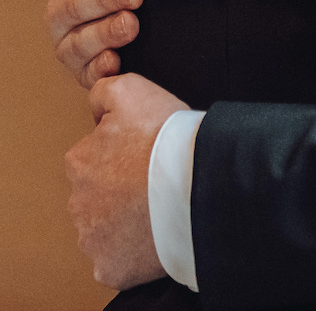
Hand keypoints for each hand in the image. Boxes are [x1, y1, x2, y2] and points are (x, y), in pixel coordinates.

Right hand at [43, 0, 142, 88]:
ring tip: (132, 24)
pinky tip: (117, 61)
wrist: (171, 3)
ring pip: (73, 43)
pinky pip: (86, 75)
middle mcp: (61, 10)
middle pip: (67, 6)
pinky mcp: (88, 72)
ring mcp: (71, 43)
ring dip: (103, 33)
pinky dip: (100, 68)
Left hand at [66, 73, 187, 287]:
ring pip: (106, 228)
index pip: (94, 157)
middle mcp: (78, 203)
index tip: (145, 152)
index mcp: (79, 162)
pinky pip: (118, 259)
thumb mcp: (133, 89)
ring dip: (125, 219)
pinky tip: (155, 232)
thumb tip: (96, 103)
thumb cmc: (165, 138)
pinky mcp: (111, 267)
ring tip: (159, 205)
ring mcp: (93, 239)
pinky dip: (134, 250)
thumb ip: (105, 91)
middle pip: (97, 194)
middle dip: (119, 189)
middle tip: (153, 179)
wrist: (195, 185)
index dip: (123, 151)